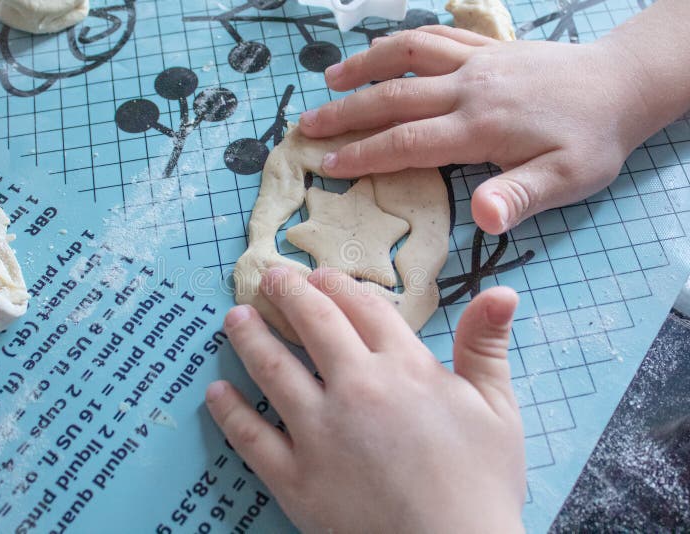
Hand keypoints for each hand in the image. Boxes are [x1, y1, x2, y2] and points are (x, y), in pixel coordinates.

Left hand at [206, 267, 525, 532]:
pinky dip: (229, 411)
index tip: (320, 275)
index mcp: (403, 368)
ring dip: (249, 337)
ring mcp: (319, 432)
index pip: (363, 309)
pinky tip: (215, 392)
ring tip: (234, 319)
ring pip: (272, 368)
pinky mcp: (295, 477)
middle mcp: (355, 388)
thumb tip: (501, 291)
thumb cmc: (481, 486)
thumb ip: (487, 347)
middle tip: (270, 278)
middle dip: (288, 294)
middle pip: (313, 324)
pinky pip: (250, 437)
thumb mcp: (498, 411)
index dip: (338, 286)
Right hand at [297, 26, 653, 234]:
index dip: (363, 155)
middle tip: (306, 126)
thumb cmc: (592, 140)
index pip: (407, 142)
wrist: (621, 84)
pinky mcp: (486, 48)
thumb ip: (520, 196)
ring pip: (408, 55)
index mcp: (480, 126)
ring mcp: (476, 61)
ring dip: (364, 65)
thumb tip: (481, 216)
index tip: (328, 164)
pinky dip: (401, 42)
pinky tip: (382, 52)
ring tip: (329, 79)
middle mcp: (469, 88)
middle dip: (346, 113)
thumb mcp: (567, 179)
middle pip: (394, 97)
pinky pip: (435, 37)